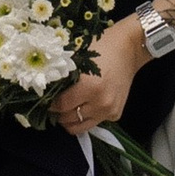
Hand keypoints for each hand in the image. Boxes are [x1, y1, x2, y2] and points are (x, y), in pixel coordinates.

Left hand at [56, 16, 144, 135]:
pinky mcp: (115, 114)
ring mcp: (109, 111)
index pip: (62, 105)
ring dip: (70, 120)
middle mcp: (100, 103)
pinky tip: (84, 105)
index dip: (51, 104)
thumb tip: (47, 90)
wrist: (129, 49)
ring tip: (65, 110)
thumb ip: (64, 77)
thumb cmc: (102, 48)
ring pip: (81, 127)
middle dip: (58, 114)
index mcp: (90, 87)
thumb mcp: (79, 59)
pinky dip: (86, 117)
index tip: (45, 101)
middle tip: (53, 106)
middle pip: (69, 119)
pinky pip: (94, 122)